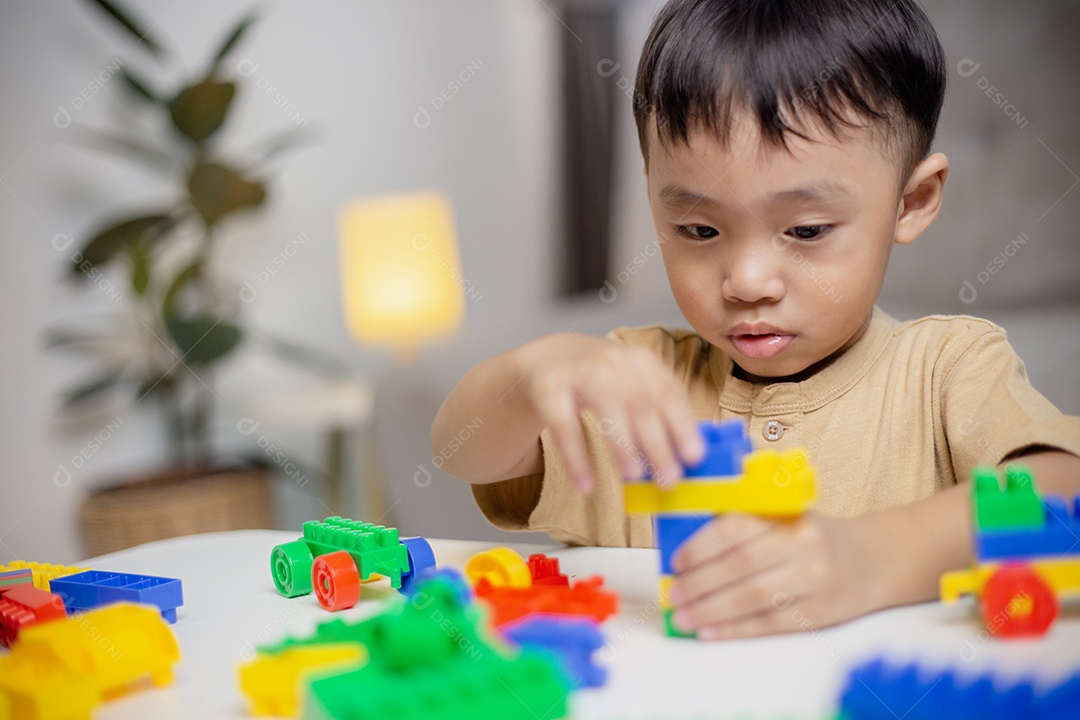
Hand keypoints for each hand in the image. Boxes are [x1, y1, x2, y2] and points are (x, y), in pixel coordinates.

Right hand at [518, 335, 703, 492]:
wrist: (550, 357)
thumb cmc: (603, 381)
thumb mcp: (633, 387)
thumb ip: (659, 417)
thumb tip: (686, 460)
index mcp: (642, 361)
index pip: (668, 392)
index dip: (683, 425)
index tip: (694, 457)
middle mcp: (613, 361)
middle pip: (639, 403)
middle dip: (657, 444)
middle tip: (668, 479)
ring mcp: (579, 371)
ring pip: (604, 407)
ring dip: (621, 445)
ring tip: (632, 476)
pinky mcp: (548, 387)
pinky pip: (563, 426)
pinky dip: (576, 459)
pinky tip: (585, 485)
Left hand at [667, 511, 874, 638]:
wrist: (873, 560)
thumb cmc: (814, 538)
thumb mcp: (785, 516)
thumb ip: (745, 523)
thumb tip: (688, 545)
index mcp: (787, 517)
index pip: (735, 529)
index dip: (701, 547)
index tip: (677, 562)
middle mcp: (802, 547)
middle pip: (740, 567)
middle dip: (699, 584)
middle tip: (673, 595)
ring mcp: (812, 582)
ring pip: (752, 598)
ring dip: (711, 611)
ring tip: (684, 618)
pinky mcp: (819, 613)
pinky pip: (770, 624)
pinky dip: (736, 630)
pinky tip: (711, 632)